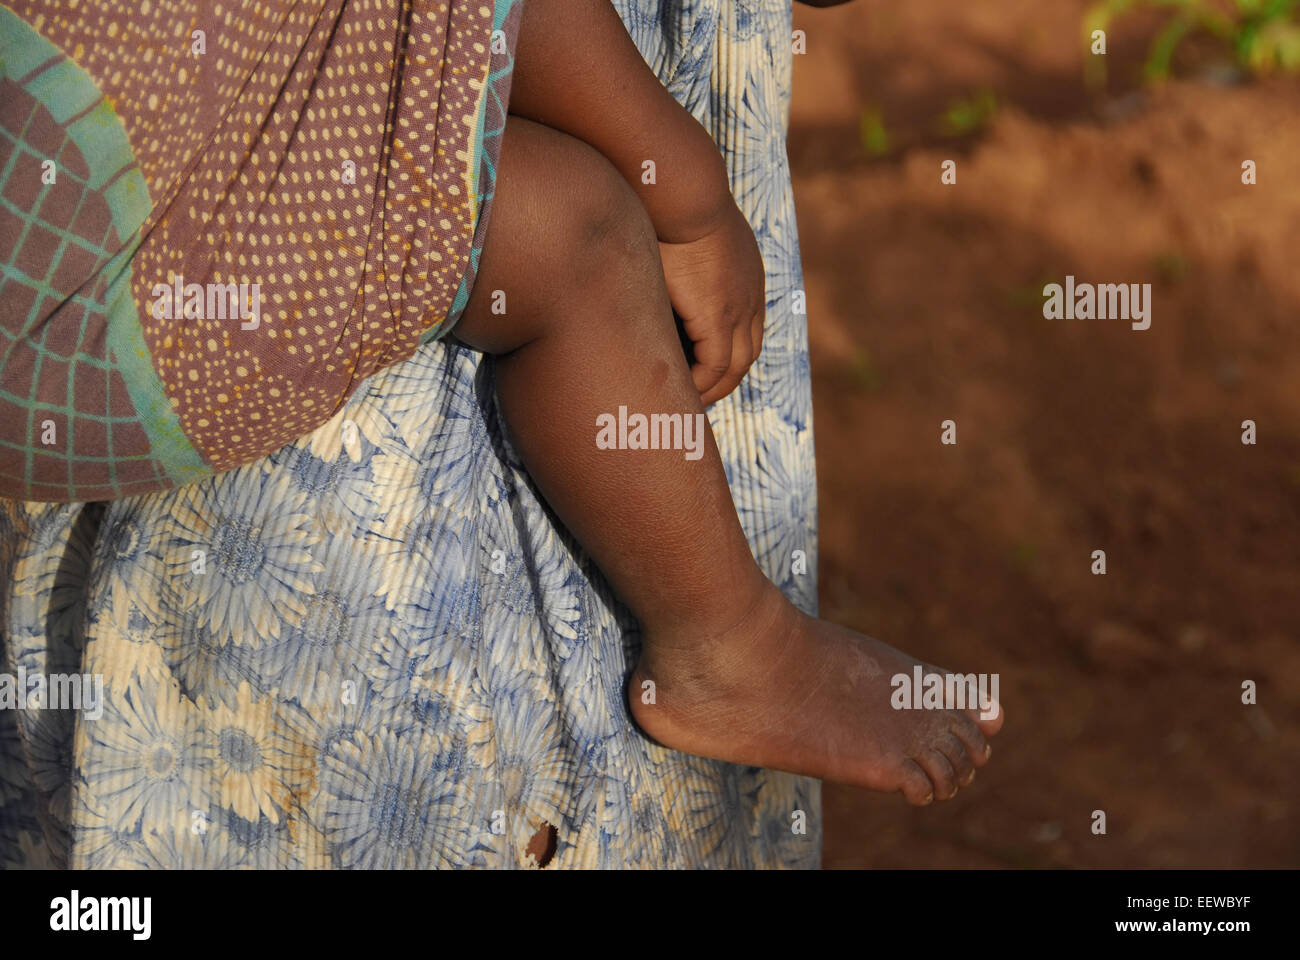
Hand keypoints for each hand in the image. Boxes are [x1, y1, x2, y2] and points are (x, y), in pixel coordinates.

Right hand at [657, 203, 765, 404]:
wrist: (685, 188)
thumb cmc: (672, 199)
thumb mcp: (681, 227)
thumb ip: (674, 250)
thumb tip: (647, 256)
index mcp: (746, 273)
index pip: (746, 325)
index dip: (726, 351)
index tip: (702, 367)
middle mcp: (751, 293)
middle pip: (747, 351)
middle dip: (724, 378)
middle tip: (699, 395)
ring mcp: (740, 307)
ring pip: (735, 366)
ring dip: (713, 387)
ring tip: (687, 401)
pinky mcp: (719, 316)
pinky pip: (714, 366)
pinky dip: (701, 383)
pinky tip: (679, 390)